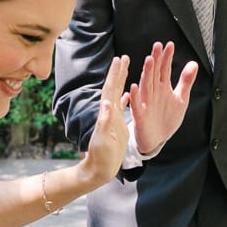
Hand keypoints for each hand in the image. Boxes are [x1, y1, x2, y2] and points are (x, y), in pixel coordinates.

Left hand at [77, 55, 131, 187]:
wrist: (98, 169)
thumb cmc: (101, 157)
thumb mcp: (103, 139)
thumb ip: (105, 121)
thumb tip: (106, 102)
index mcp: (107, 114)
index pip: (111, 90)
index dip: (115, 74)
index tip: (119, 59)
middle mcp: (108, 113)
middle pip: (114, 88)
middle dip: (118, 72)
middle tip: (122, 57)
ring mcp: (112, 119)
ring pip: (118, 95)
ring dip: (121, 81)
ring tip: (125, 68)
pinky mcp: (117, 126)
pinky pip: (122, 108)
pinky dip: (125, 99)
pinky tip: (128, 93)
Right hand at [130, 42, 197, 156]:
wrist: (157, 139)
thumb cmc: (166, 118)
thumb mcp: (181, 99)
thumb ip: (186, 81)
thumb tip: (194, 64)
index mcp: (162, 87)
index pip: (165, 69)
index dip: (167, 58)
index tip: (169, 45)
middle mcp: (153, 92)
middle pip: (154, 74)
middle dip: (156, 60)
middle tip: (157, 46)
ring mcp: (146, 102)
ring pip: (146, 86)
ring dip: (147, 73)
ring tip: (149, 61)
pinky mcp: (140, 115)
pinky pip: (136, 105)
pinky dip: (135, 96)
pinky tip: (134, 87)